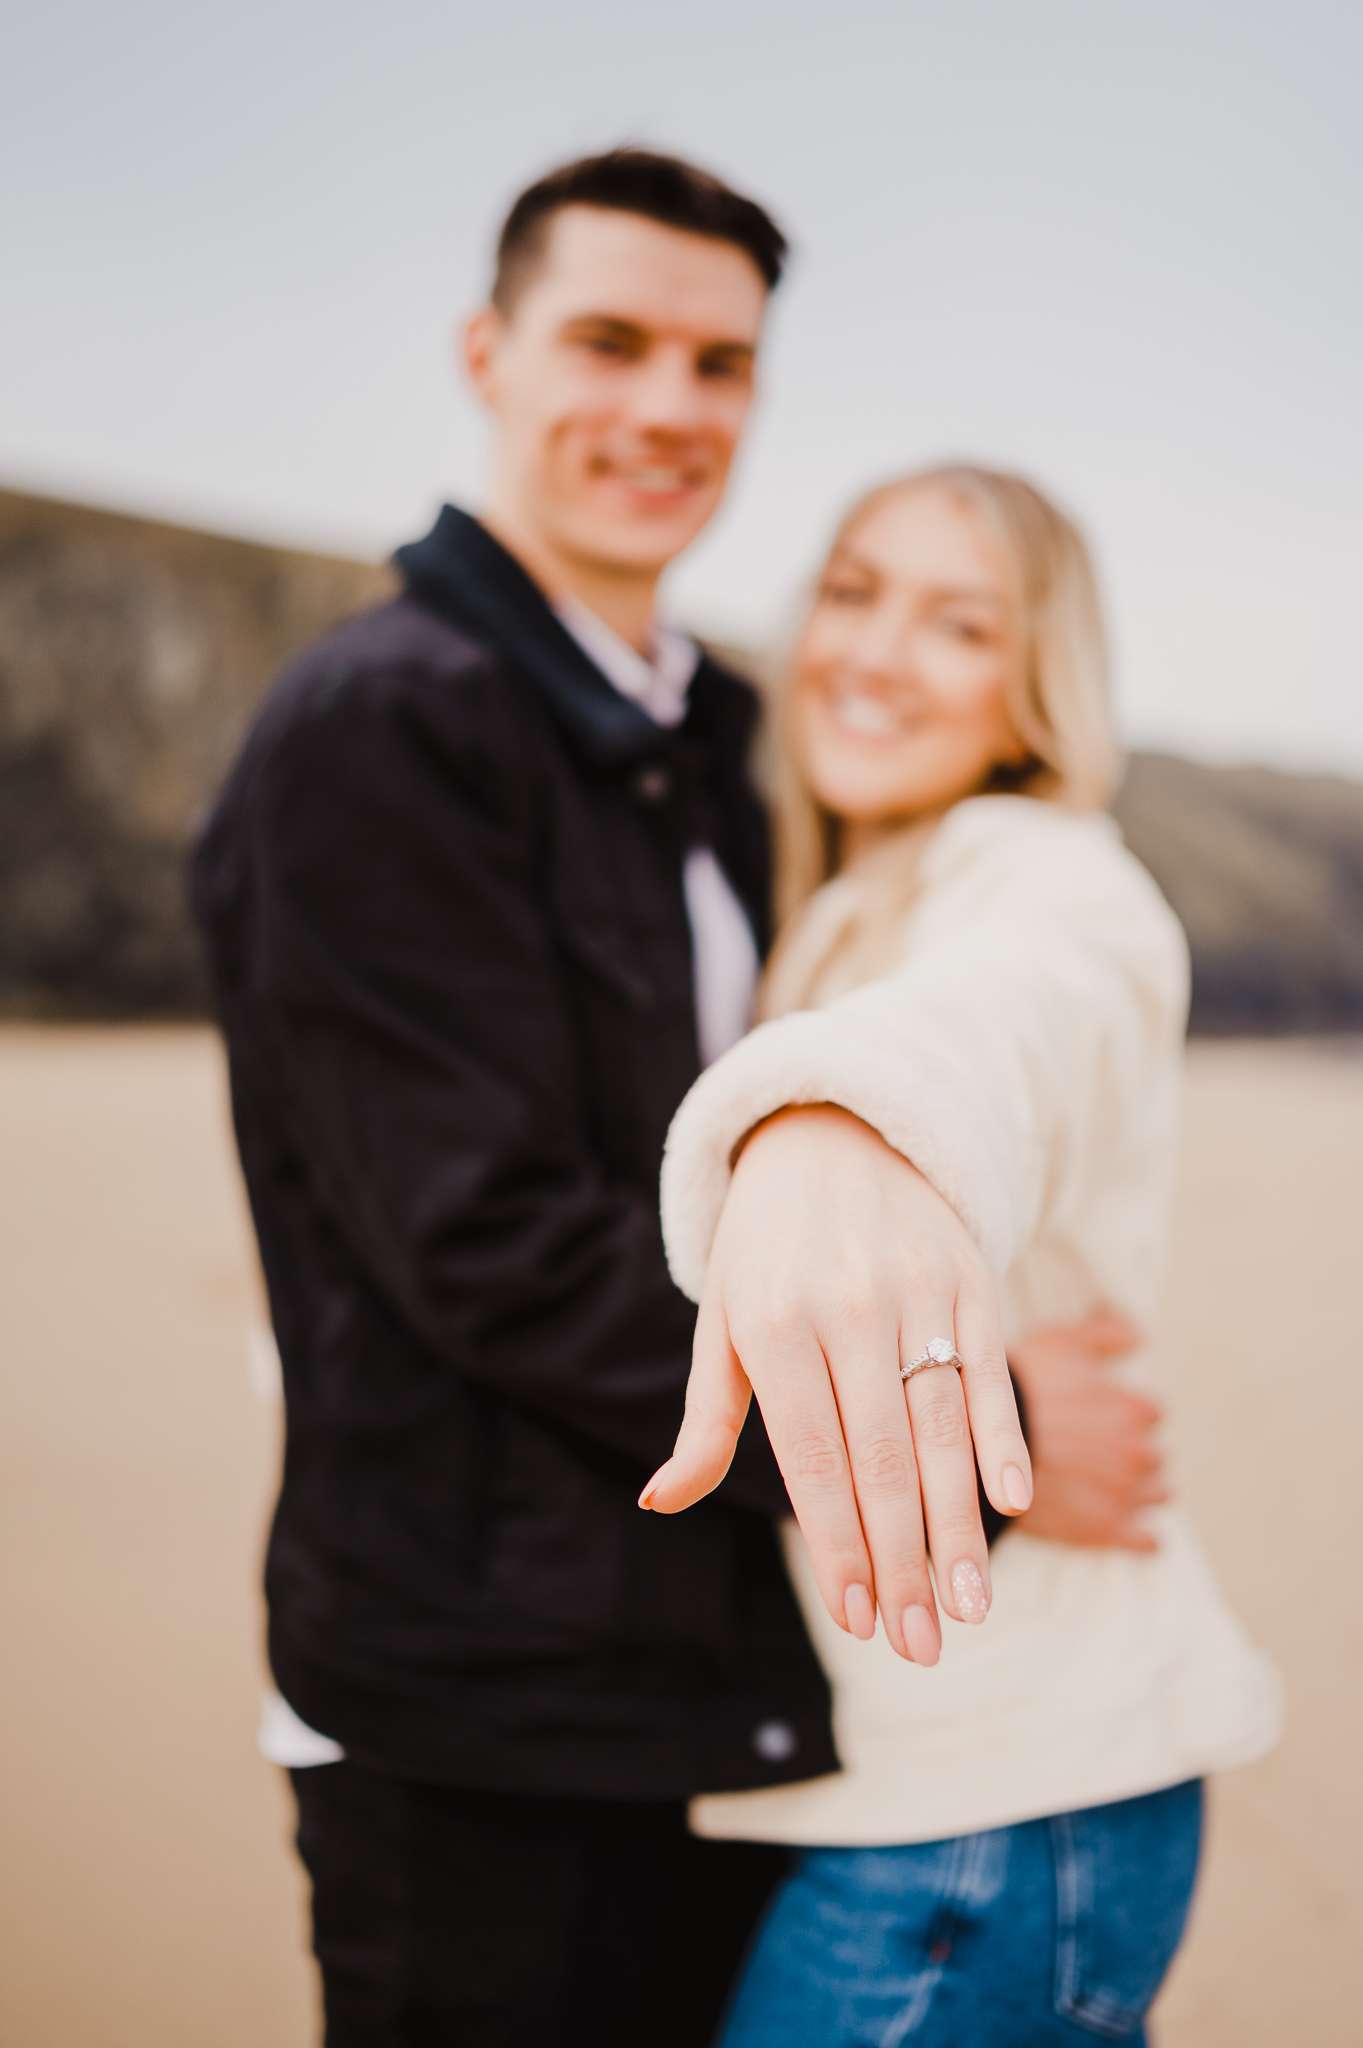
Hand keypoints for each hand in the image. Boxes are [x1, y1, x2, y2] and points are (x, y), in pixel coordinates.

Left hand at [641, 1106, 1031, 1664]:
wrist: (833, 1134)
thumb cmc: (764, 1252)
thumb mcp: (721, 1323)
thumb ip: (704, 1422)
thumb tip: (661, 1503)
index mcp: (774, 1327)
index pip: (813, 1459)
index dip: (839, 1543)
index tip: (857, 1618)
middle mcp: (848, 1308)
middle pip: (883, 1457)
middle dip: (904, 1560)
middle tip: (922, 1646)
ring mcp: (915, 1291)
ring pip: (942, 1426)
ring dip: (959, 1524)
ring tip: (972, 1607)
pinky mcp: (969, 1276)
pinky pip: (989, 1368)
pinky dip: (1003, 1434)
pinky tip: (1014, 1501)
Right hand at [1009, 1309, 1168, 1552]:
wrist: (980, 1444)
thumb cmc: (1020, 1389)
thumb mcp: (1061, 1341)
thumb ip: (1107, 1333)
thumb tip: (1138, 1335)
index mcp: (1133, 1408)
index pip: (1150, 1413)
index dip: (1124, 1412)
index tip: (1099, 1415)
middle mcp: (1138, 1452)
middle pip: (1152, 1454)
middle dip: (1129, 1452)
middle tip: (1094, 1451)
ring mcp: (1125, 1495)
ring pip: (1154, 1495)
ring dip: (1137, 1490)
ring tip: (1105, 1486)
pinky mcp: (1107, 1531)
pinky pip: (1145, 1540)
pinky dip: (1143, 1537)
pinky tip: (1138, 1534)